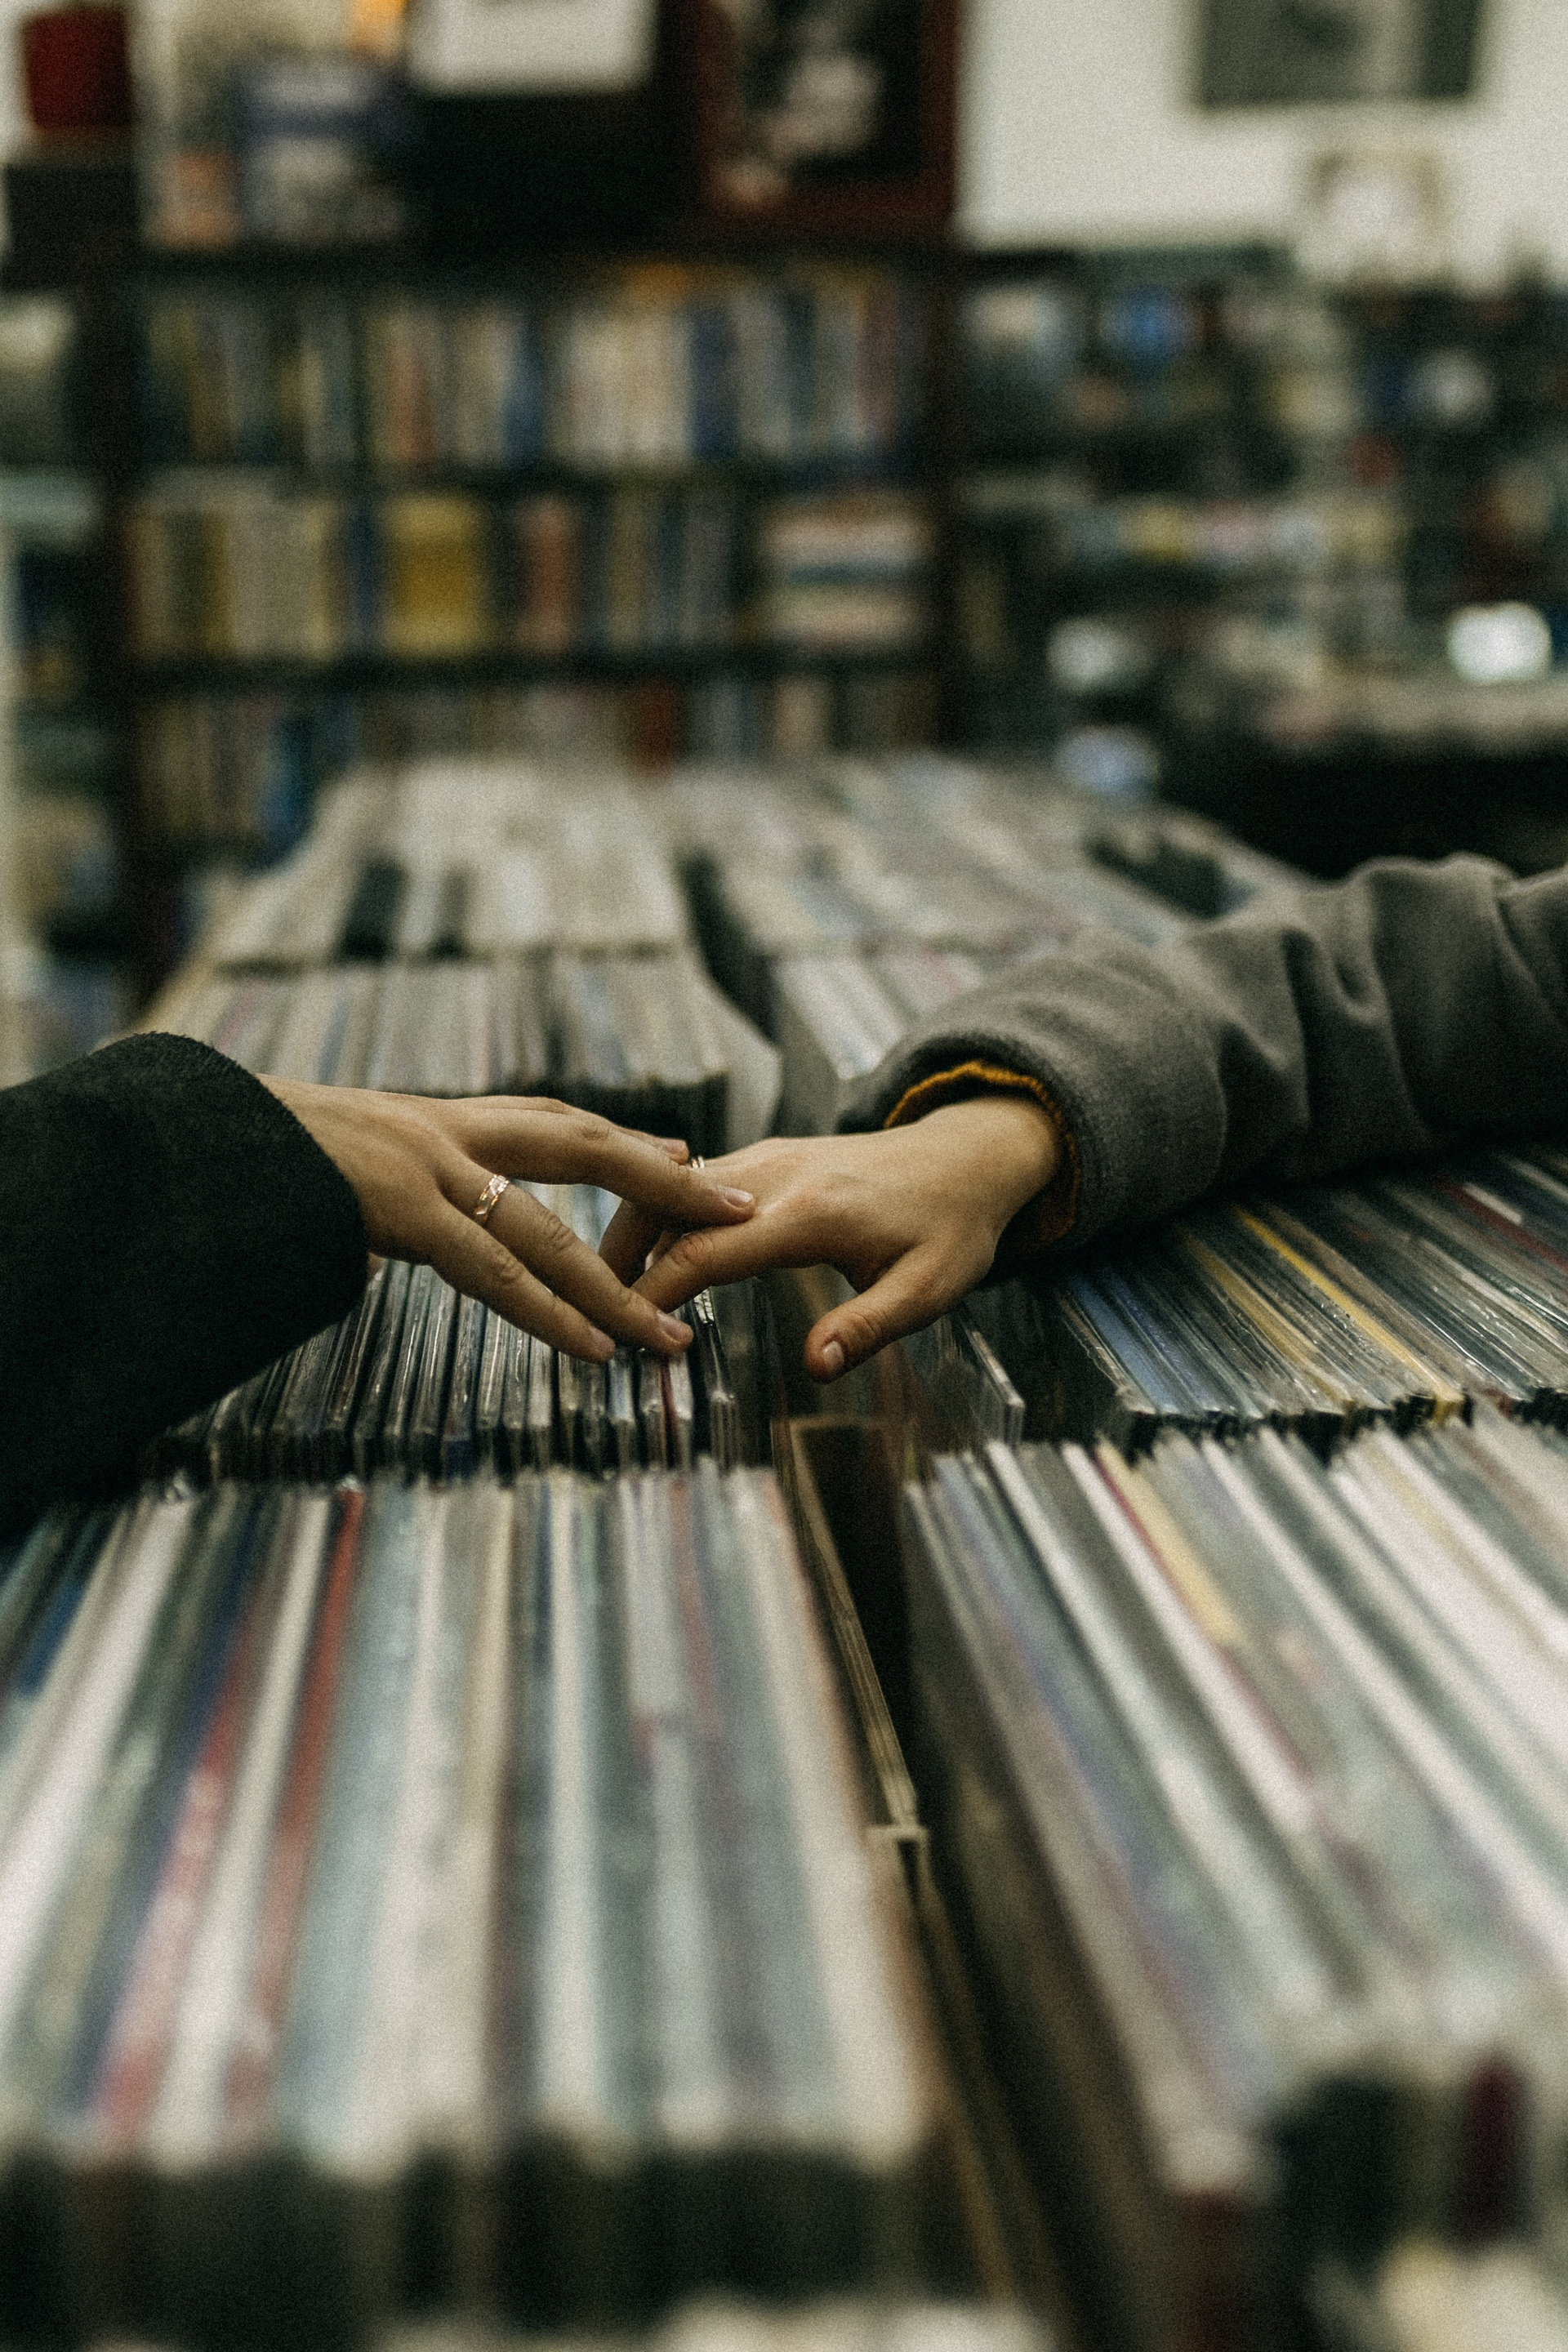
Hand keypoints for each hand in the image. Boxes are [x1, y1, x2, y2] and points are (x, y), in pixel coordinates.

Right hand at [261, 1079, 754, 1363]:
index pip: (546, 1121)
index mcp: (429, 1119)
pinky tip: (596, 1347)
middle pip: (580, 1146)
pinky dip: (551, 1312)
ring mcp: (424, 1166)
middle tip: (738, 1206)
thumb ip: (383, 1197)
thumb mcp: (330, 1167)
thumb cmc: (244, 1160)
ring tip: (673, 1338)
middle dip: (665, 1181)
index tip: (682, 1155)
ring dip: (617, 1289)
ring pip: (548, 1231)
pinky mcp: (399, 1210)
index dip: (618, 1140)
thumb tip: (386, 1235)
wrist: (185, 1135)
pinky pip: (492, 1270)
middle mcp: (440, 1131)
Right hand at [600, 1095, 1059, 1380]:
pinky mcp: (768, 1156)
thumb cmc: (952, 1230)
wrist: (969, 1156)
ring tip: (602, 1289)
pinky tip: (645, 1254)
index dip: (655, 1291)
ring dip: (632, 1233)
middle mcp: (778, 1175)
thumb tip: (816, 1367)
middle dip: (619, 1257)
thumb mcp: (928, 1290)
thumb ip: (869, 1328)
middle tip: (583, 1311)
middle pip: (669, 1209)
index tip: (622, 1332)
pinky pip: (695, 1182)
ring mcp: (769, 1158)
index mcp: (812, 1212)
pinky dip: (660, 1215)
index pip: (706, 1250)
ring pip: (674, 1190)